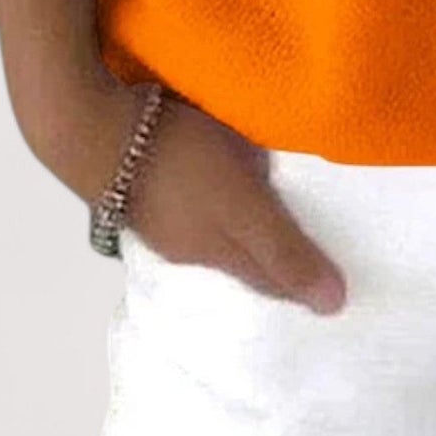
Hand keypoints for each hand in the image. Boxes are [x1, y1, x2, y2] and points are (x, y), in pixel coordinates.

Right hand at [24, 69, 349, 314]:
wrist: (97, 129)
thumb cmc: (181, 165)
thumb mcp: (244, 207)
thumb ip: (285, 249)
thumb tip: (335, 306)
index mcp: (216, 254)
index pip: (269, 280)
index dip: (301, 286)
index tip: (338, 292)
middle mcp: (190, 246)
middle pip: (246, 259)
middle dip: (280, 258)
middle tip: (321, 256)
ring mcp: (165, 216)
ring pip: (222, 231)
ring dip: (251, 229)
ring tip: (285, 218)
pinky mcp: (151, 184)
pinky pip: (201, 203)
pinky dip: (225, 203)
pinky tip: (232, 185)